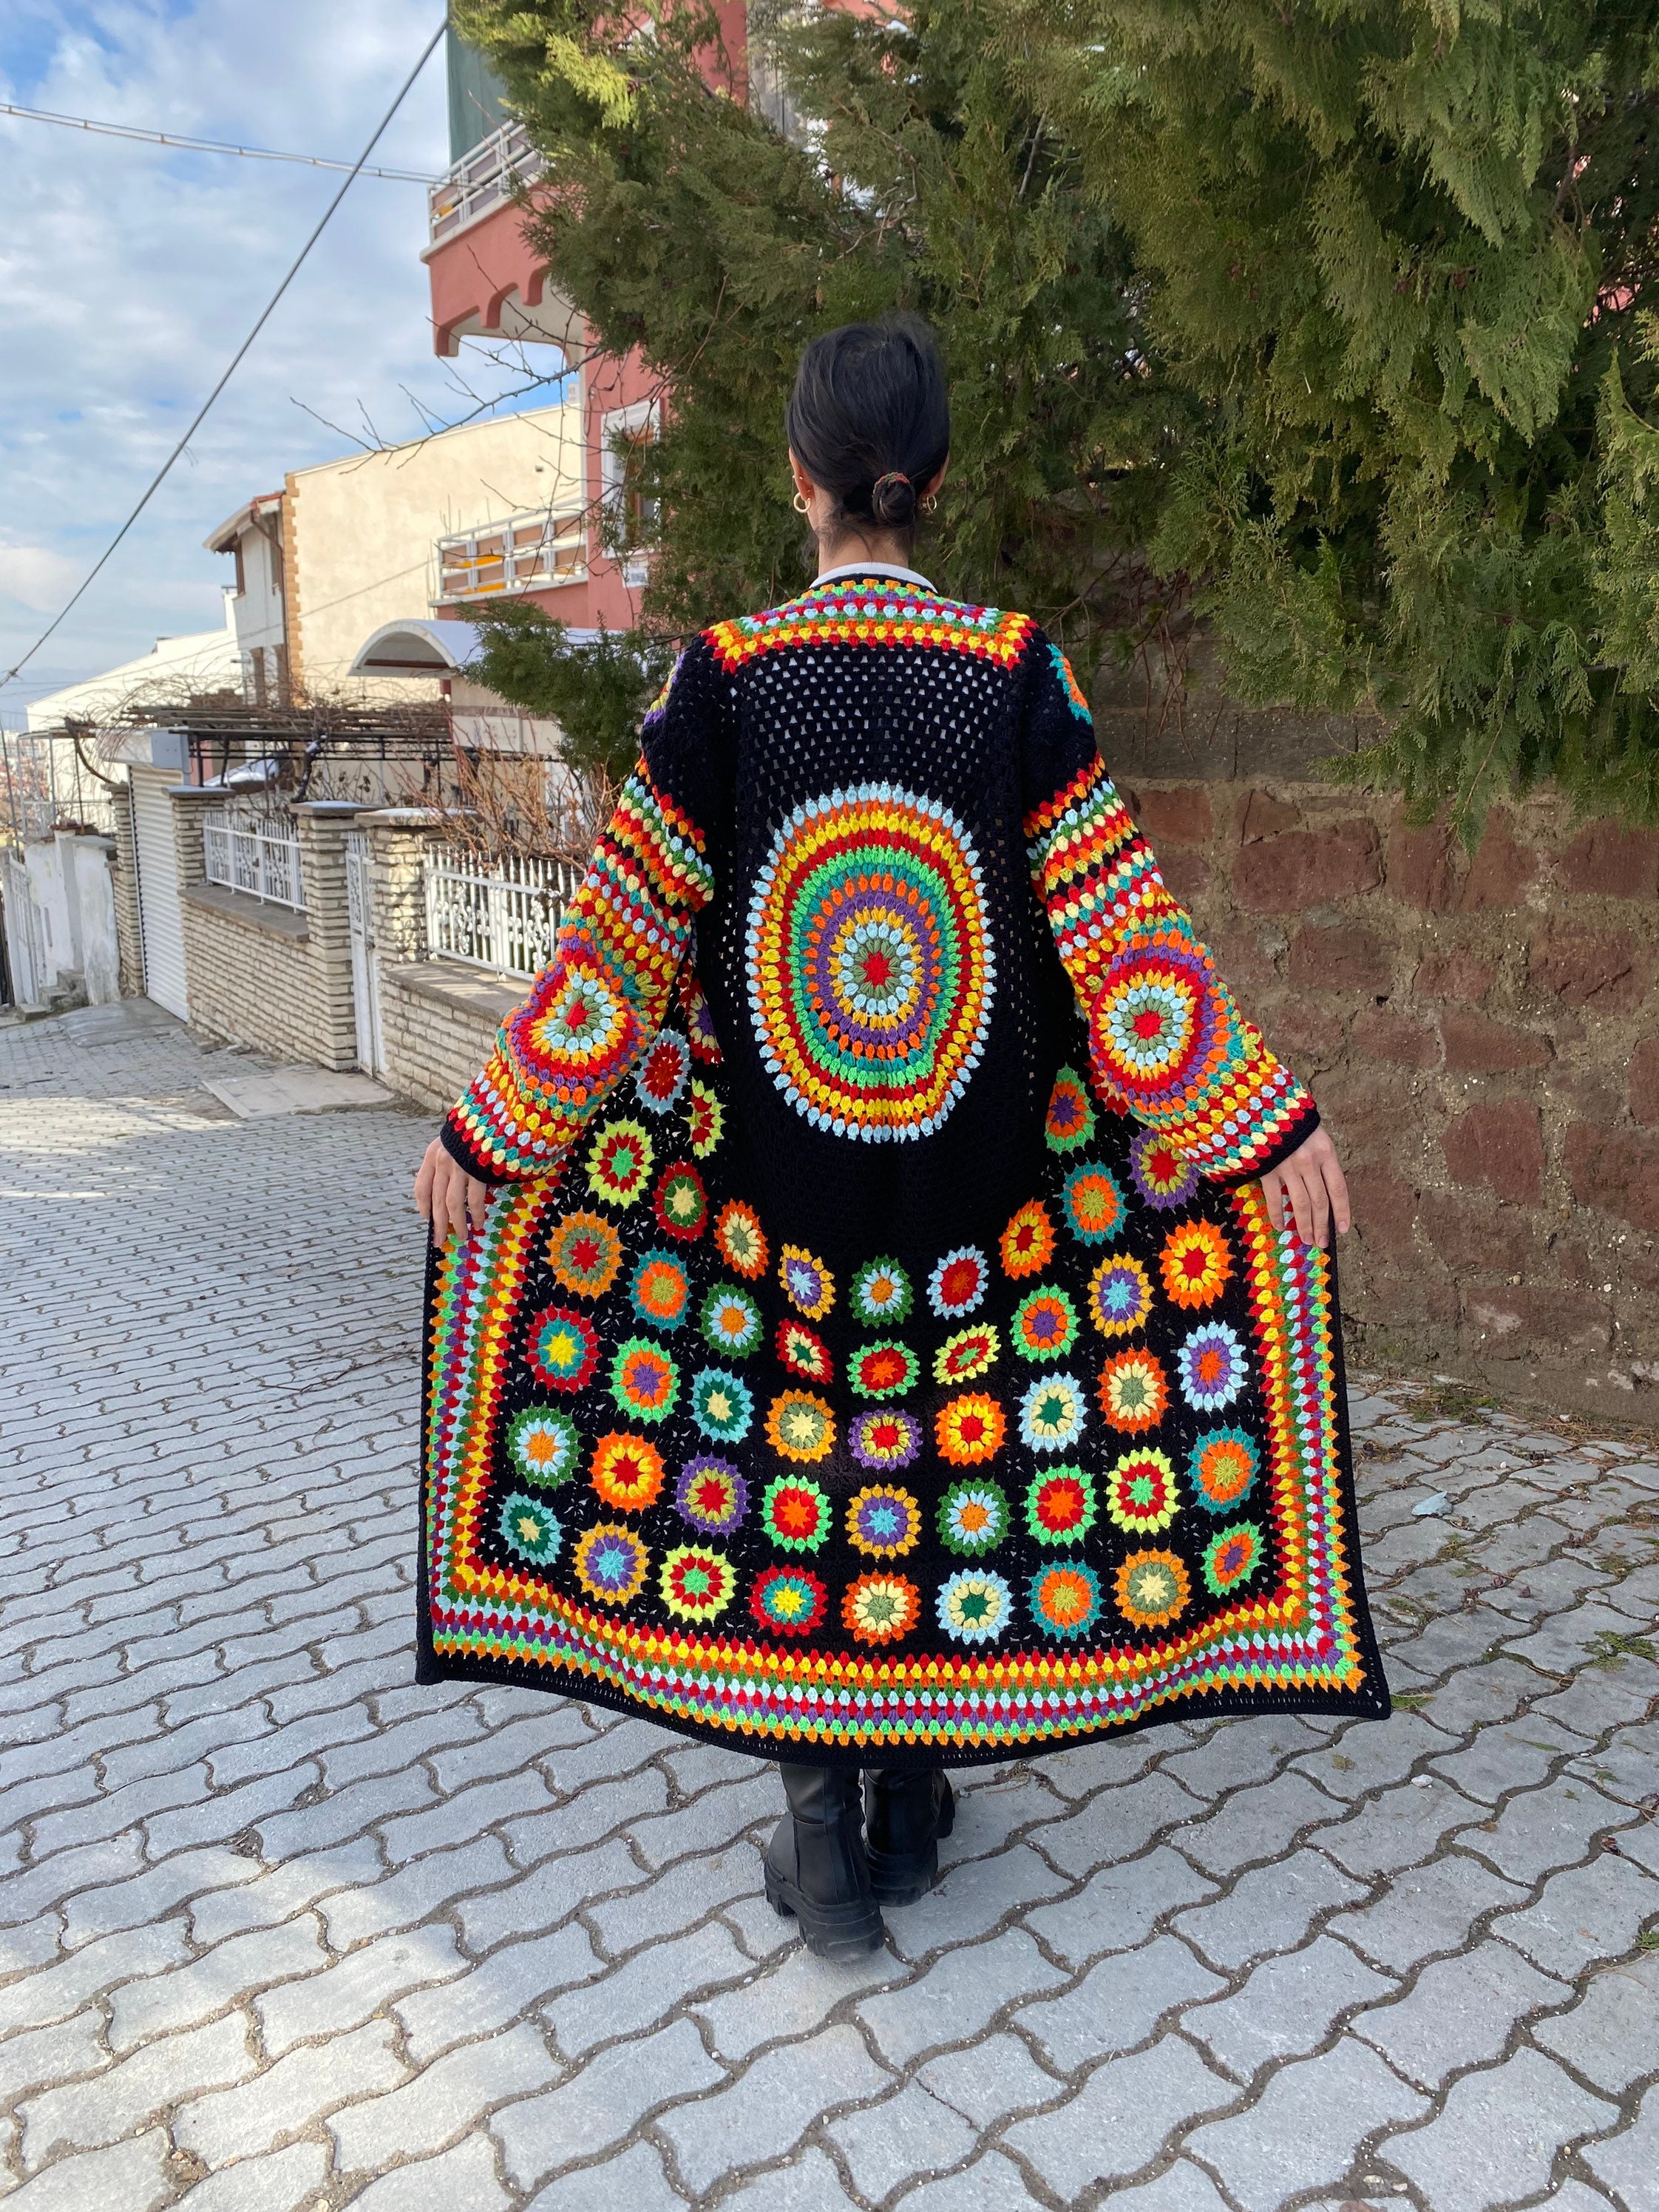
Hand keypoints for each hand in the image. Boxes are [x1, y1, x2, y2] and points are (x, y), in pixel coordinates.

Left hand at [414, 1137, 489, 1246]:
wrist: (493, 1114)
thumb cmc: (475, 1127)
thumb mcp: (452, 1140)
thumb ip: (447, 1159)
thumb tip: (448, 1184)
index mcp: (432, 1154)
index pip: (421, 1186)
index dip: (423, 1206)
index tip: (426, 1218)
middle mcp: (442, 1162)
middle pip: (436, 1200)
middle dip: (437, 1224)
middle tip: (438, 1241)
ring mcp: (459, 1167)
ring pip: (453, 1204)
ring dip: (456, 1224)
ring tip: (461, 1236)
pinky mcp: (477, 1170)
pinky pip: (474, 1199)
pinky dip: (475, 1214)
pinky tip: (478, 1223)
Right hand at [1259, 1126, 1350, 1248]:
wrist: (1261, 1105)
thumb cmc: (1290, 1118)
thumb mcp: (1313, 1132)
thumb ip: (1320, 1155)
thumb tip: (1324, 1184)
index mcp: (1325, 1152)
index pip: (1338, 1188)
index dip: (1342, 1211)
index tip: (1343, 1229)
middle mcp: (1309, 1162)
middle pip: (1320, 1201)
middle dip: (1322, 1225)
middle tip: (1321, 1243)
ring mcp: (1288, 1166)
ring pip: (1301, 1204)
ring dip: (1304, 1225)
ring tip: (1306, 1240)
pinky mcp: (1267, 1169)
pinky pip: (1274, 1199)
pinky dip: (1278, 1215)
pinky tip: (1281, 1226)